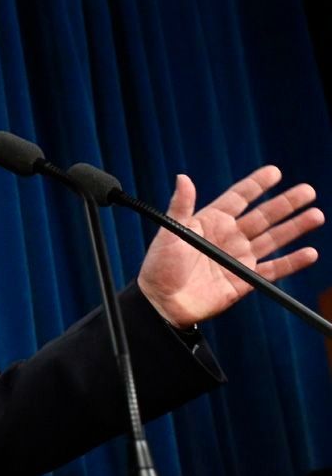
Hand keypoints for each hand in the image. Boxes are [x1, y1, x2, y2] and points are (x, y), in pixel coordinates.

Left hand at [137, 166, 323, 327]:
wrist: (161, 303)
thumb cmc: (159, 266)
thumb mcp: (169, 233)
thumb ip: (181, 206)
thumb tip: (183, 177)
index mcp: (210, 222)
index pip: (239, 198)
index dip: (256, 185)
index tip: (275, 172)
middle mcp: (228, 237)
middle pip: (263, 216)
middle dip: (285, 203)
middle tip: (308, 191)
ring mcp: (238, 258)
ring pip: (273, 239)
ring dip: (294, 228)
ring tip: (316, 215)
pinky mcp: (244, 281)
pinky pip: (273, 270)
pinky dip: (292, 262)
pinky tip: (309, 253)